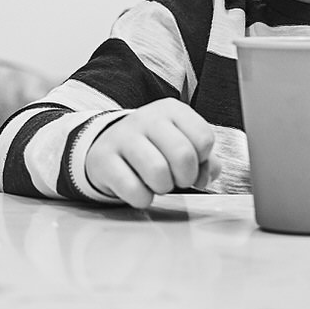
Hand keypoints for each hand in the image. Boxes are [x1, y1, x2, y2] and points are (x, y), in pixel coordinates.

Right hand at [83, 98, 215, 208]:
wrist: (109, 145)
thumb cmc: (154, 147)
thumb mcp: (182, 143)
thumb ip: (205, 160)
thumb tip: (206, 174)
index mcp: (171, 110)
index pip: (204, 138)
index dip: (202, 160)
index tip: (191, 163)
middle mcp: (146, 118)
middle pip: (183, 156)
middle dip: (185, 177)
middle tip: (177, 179)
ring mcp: (122, 136)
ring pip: (158, 172)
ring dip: (163, 187)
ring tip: (157, 183)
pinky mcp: (103, 158)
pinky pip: (133, 189)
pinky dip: (142, 198)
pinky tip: (139, 190)